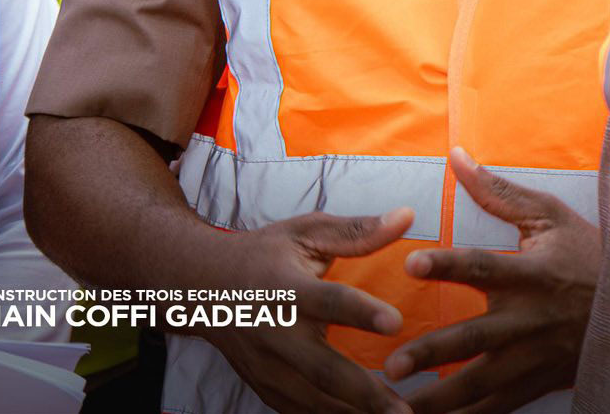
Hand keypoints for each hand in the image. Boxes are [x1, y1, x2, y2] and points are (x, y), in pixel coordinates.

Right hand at [206, 207, 417, 413]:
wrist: (202, 290)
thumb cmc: (262, 255)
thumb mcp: (304, 232)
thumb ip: (357, 230)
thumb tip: (407, 216)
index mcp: (287, 288)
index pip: (329, 300)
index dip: (361, 312)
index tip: (396, 322)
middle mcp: (275, 333)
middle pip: (323, 368)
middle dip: (365, 392)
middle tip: (404, 409)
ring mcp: (268, 368)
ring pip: (314, 401)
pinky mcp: (266, 389)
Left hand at [386, 149, 600, 413]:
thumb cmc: (588, 253)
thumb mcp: (550, 215)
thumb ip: (498, 191)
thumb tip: (456, 157)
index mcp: (532, 274)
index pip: (483, 267)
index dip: (448, 265)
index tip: (411, 264)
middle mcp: (530, 320)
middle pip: (475, 340)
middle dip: (433, 354)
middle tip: (392, 366)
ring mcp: (534, 358)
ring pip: (482, 384)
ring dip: (440, 399)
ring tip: (399, 407)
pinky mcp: (537, 383)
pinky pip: (499, 409)